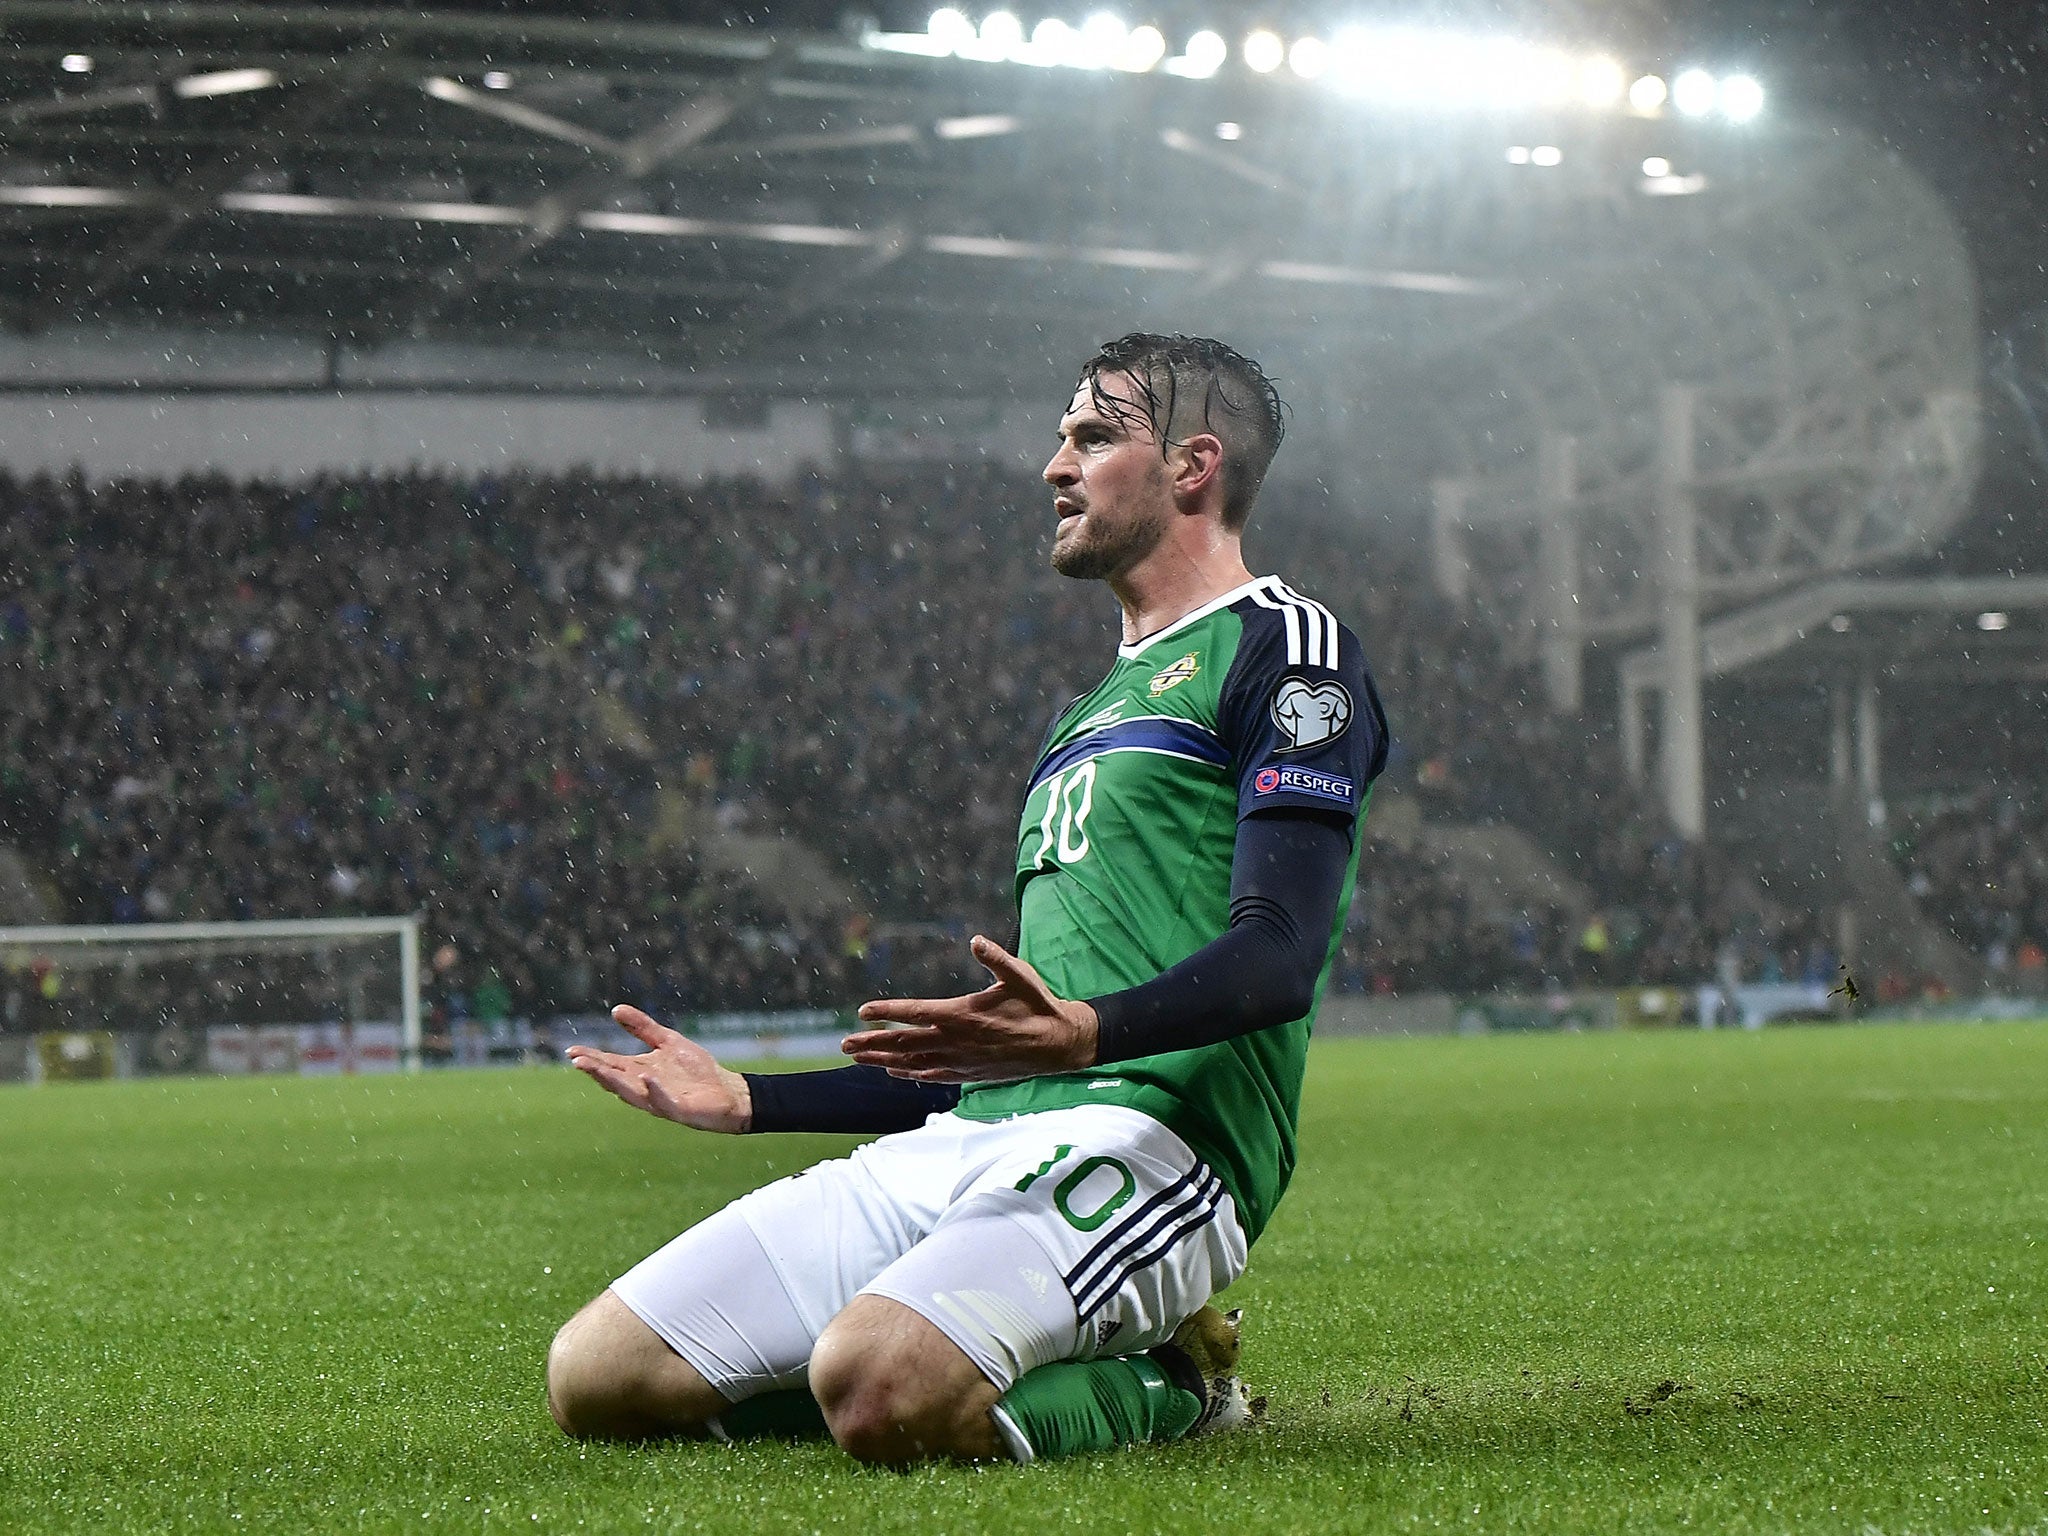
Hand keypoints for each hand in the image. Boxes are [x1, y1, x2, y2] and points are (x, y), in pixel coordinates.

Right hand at [565, 1004, 752, 1132]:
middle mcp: (644, 1087)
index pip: (610, 1064)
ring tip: (597, 1069)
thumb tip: (615, 1009)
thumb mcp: (668, 1042)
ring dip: (614, 1082)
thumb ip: (643, 1028)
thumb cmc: (696, 1070)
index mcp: (640, 1070)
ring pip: (631, 1092)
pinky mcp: (678, 1109)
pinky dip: (653, 1089)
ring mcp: (660, 1099)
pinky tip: (646, 1077)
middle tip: (576, 1060)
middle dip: (596, 1070)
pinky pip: (663, 1100)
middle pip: (615, 1078)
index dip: (591, 1058)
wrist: (727, 1091)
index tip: (571, 1050)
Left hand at [841, 935, 1099, 1083]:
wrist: (1059, 1044)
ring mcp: (961, 1060)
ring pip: (913, 1062)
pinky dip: (910, 1073)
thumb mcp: (1020, 975)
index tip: (863, 1010)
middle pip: (905, 1043)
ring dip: (883, 1060)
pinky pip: (931, 1075)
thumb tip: (975, 940)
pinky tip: (895, 1072)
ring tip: (857, 1058)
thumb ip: (996, 958)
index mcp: (964, 1014)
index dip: (888, 1011)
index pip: (916, 1013)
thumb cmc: (1038, 1005)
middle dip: (872, 1043)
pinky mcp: (969, 1072)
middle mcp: (957, 1041)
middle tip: (844, 1043)